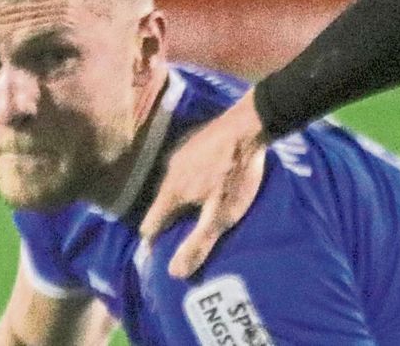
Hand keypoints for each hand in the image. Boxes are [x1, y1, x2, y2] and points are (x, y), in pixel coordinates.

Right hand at [139, 88, 267, 277]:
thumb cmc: (236, 174)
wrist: (251, 125)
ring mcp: (178, 153)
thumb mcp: (221, 214)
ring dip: (179, 199)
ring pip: (171, 185)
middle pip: (160, 205)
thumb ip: (198, 243)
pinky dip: (188, 180)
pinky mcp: (191, 140)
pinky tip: (204, 182)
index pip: (149, 226)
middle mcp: (167, 172)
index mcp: (170, 193)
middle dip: (167, 221)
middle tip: (182, 233)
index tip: (161, 254)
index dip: (154, 243)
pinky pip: (182, 168)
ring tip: (194, 210)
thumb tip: (173, 273)